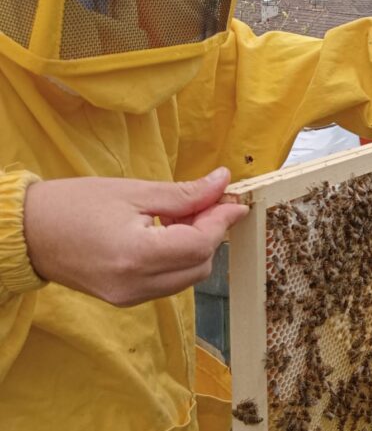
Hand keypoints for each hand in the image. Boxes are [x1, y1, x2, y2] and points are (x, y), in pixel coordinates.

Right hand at [22, 168, 248, 306]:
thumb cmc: (74, 204)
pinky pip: (167, 283)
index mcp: (136, 255)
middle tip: (204, 203)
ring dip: (195, 248)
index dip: (222, 221)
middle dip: (210, 234)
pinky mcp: (123, 299)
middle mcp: (135, 284)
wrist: (26, 232)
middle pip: (200, 266)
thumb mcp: (134, 191)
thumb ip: (184, 193)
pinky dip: (176, 260)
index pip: (200, 245)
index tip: (234, 201)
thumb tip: (223, 182)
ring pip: (187, 277)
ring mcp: (128, 297)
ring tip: (179, 217)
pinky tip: (164, 235)